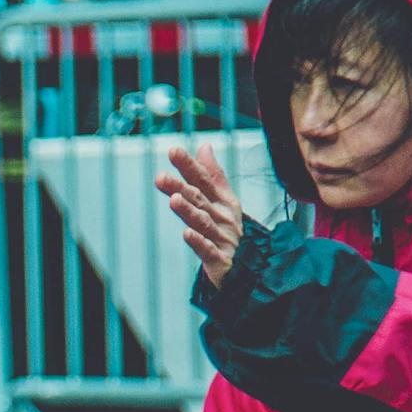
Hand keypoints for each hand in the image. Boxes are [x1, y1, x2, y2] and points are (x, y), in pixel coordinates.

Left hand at [158, 143, 246, 289]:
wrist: (250, 265)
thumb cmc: (228, 228)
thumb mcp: (223, 200)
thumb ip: (211, 174)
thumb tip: (204, 146)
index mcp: (221, 201)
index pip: (203, 180)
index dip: (188, 166)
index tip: (173, 151)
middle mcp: (221, 216)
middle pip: (198, 199)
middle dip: (180, 187)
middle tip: (160, 178)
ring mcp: (222, 237)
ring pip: (203, 222)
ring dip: (188, 211)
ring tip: (174, 200)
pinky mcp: (220, 260)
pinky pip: (209, 250)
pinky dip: (199, 242)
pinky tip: (187, 234)